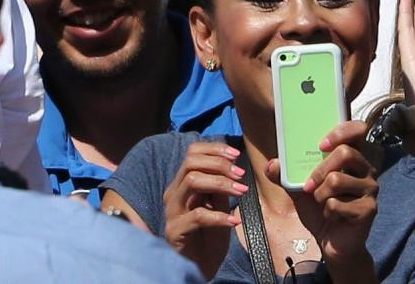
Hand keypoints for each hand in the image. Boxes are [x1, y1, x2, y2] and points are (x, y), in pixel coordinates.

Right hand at [163, 142, 245, 278]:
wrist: (201, 266)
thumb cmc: (210, 234)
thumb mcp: (219, 204)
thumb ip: (220, 185)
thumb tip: (232, 165)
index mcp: (183, 183)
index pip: (192, 153)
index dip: (214, 149)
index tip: (237, 155)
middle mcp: (174, 193)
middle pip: (191, 163)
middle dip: (219, 164)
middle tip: (241, 175)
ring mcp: (172, 211)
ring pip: (192, 182)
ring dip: (221, 183)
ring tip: (241, 192)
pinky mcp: (175, 230)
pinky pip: (198, 216)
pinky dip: (219, 216)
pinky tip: (234, 221)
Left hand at [267, 121, 377, 278]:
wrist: (333, 243)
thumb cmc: (320, 210)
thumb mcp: (299, 190)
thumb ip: (286, 175)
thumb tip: (272, 164)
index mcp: (353, 157)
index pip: (357, 130)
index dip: (341, 131)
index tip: (320, 144)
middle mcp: (366, 169)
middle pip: (345, 153)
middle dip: (319, 170)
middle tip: (308, 186)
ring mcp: (370, 189)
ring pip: (337, 180)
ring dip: (320, 195)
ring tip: (322, 203)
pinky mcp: (369, 209)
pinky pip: (338, 204)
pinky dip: (327, 211)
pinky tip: (333, 217)